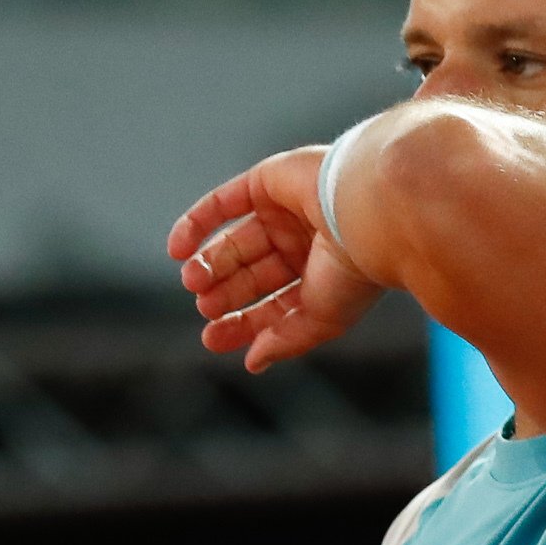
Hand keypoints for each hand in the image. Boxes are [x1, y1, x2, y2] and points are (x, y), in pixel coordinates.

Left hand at [167, 149, 384, 371]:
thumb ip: (285, 340)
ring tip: (194, 281)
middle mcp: (304, 243)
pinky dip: (196, 224)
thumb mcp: (320, 319)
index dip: (243, 323)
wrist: (368, 213)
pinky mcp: (268, 182)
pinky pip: (222, 204)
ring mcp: (285, 211)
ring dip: (209, 263)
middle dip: (224, 293)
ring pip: (235, 242)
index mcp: (323, 277)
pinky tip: (177, 250)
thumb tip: (253, 362)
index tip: (213, 339)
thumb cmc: (355, 270)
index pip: (274, 304)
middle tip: (206, 307)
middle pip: (251, 274)